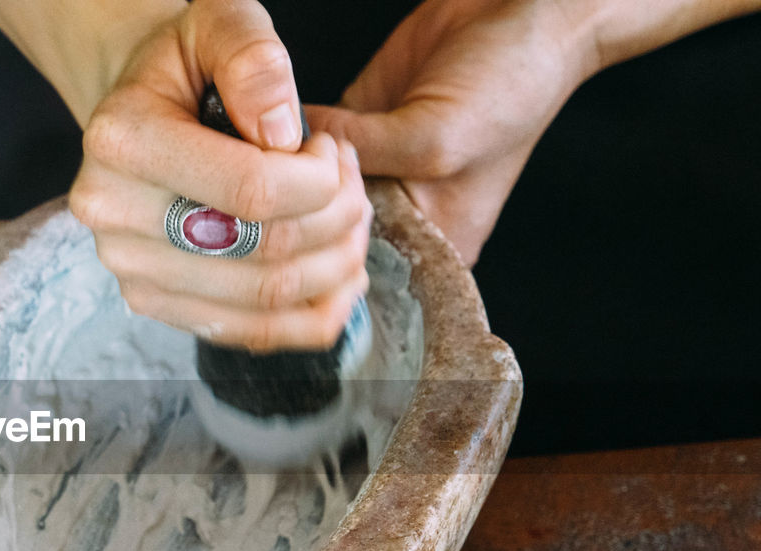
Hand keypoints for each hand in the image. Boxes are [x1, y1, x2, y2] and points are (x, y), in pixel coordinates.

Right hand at [67, 0, 372, 351]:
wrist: (136, 111)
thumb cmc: (183, 68)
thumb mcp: (217, 25)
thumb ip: (253, 58)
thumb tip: (284, 135)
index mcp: (123, 141)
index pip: (252, 191)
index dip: (322, 178)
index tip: (332, 149)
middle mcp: (112, 215)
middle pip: (264, 251)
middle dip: (337, 218)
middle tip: (351, 182)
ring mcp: (131, 270)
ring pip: (267, 299)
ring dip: (334, 266)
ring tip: (349, 221)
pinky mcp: (155, 304)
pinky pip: (253, 334)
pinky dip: (314, 315)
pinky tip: (340, 276)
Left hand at [307, 0, 601, 265]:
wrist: (521, 13)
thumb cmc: (510, 85)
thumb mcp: (439, 139)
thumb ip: (369, 153)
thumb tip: (296, 156)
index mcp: (437, 238)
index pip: (367, 271)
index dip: (328, 254)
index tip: (301, 231)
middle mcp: (401, 209)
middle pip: (330, 232)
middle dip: (303, 211)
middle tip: (283, 188)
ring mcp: (374, 166)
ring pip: (311, 188)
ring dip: (293, 172)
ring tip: (285, 155)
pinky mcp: (355, 123)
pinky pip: (308, 142)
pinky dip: (293, 136)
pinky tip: (287, 129)